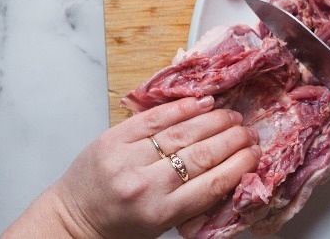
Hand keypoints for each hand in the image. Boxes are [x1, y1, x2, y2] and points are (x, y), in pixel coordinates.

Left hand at [4, 96, 260, 238]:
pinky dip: (182, 108)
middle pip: (203, 154)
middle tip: (250, 132)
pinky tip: (202, 103)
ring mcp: (127, 159)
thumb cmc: (121, 227)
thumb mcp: (163, 224)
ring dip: (214, 121)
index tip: (256, 154)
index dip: (240, 165)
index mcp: (162, 213)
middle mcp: (146, 185)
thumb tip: (232, 169)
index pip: (213, 183)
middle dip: (233, 140)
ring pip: (183, 132)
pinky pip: (154, 118)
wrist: (73, 220)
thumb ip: (194, 199)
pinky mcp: (113, 138)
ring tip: (232, 117)